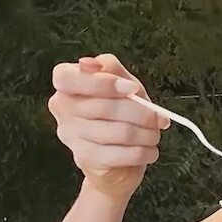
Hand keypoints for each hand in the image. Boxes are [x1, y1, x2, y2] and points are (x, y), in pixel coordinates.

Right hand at [48, 53, 167, 199]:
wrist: (116, 157)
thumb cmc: (119, 113)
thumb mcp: (121, 84)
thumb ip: (111, 68)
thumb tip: (92, 63)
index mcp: (66, 84)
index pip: (67, 78)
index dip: (102, 83)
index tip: (132, 88)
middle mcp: (61, 108)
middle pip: (104, 107)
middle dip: (141, 113)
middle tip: (160, 118)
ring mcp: (69, 135)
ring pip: (117, 132)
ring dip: (146, 134)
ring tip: (155, 135)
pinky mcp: (84, 158)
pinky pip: (119, 154)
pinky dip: (142, 153)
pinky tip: (150, 151)